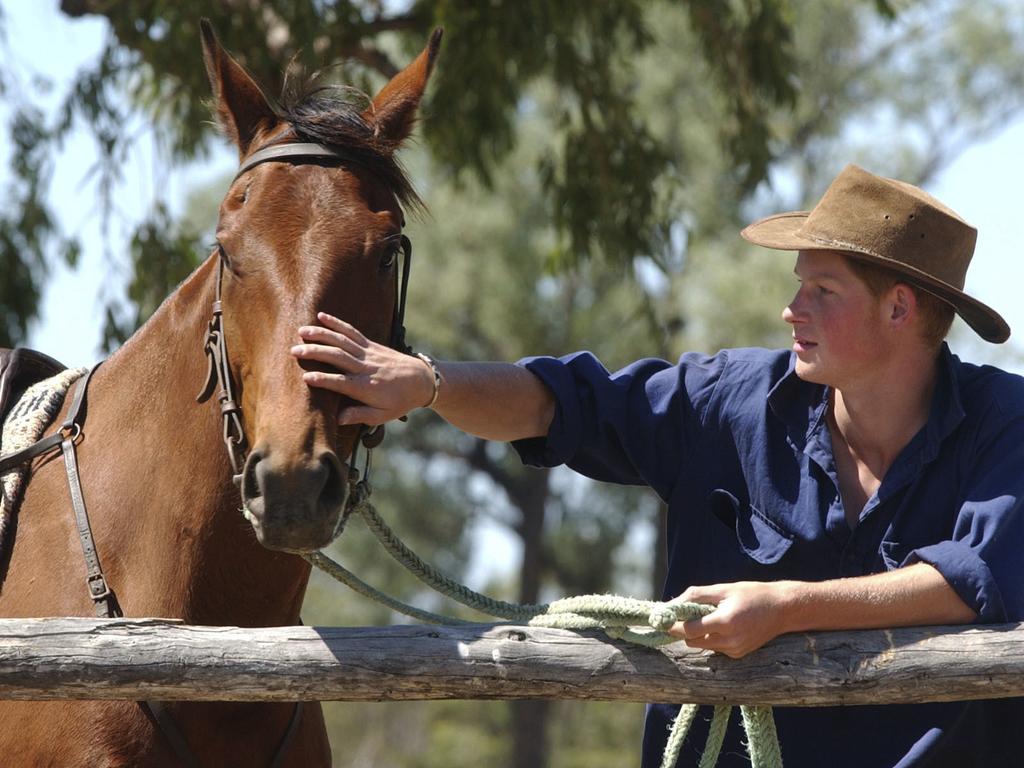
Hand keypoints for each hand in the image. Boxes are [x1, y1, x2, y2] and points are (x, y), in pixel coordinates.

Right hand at [290, 312, 434, 425]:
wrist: (421, 380)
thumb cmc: (400, 401)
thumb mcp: (382, 415)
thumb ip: (360, 416)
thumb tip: (338, 419)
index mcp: (366, 387)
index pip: (341, 382)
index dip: (323, 380)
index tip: (305, 378)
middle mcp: (365, 367)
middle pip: (337, 357)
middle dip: (315, 352)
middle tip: (294, 351)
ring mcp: (368, 353)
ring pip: (342, 341)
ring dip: (321, 334)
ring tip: (301, 331)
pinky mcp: (371, 344)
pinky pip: (352, 332)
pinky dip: (337, 323)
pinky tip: (322, 316)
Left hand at [668, 581, 794, 658]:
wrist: (782, 609)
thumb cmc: (752, 594)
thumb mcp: (723, 589)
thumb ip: (696, 596)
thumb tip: (672, 603)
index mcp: (725, 622)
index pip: (689, 630)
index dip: (673, 625)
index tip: (661, 620)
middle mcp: (729, 641)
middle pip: (692, 640)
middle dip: (684, 629)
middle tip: (683, 615)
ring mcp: (734, 650)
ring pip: (703, 645)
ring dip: (698, 633)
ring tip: (708, 616)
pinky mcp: (738, 654)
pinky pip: (715, 648)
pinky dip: (712, 638)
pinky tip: (722, 625)